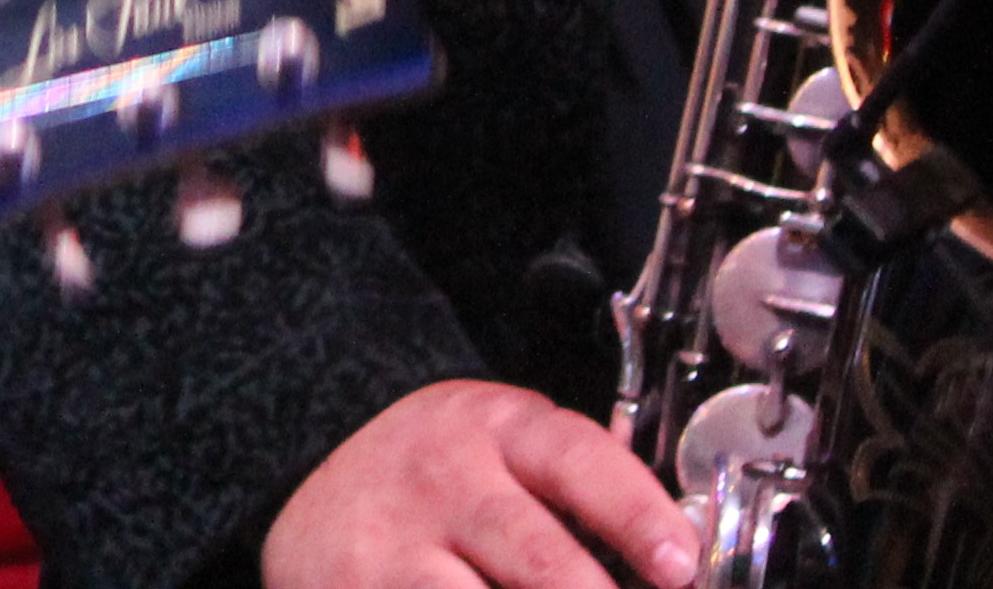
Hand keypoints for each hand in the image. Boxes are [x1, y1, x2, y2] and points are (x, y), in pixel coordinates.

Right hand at [262, 382, 690, 588]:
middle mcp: (444, 478)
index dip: (635, 514)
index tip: (679, 564)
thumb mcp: (503, 455)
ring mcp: (394, 544)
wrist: (313, 492)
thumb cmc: (441, 484)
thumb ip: (578, 493)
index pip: (576, 460)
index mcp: (495, 427)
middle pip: (541, 560)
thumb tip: (679, 564)